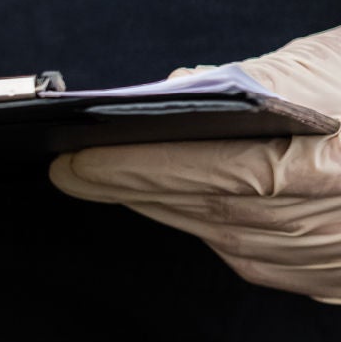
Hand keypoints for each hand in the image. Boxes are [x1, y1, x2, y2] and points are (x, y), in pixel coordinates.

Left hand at [50, 26, 340, 303]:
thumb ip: (269, 78)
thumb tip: (179, 91)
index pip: (222, 173)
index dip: (142, 169)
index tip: (75, 159)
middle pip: (218, 214)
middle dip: (137, 190)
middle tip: (73, 169)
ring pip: (237, 244)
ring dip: (171, 213)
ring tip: (114, 184)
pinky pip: (270, 262)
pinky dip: (221, 234)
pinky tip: (184, 210)